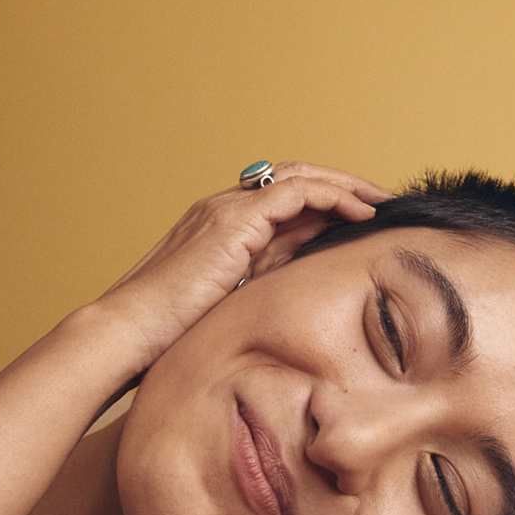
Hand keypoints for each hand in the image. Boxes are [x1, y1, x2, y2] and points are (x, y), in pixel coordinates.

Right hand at [95, 162, 388, 373]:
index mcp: (223, 228)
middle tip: (383, 201)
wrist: (131, 334)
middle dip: (344, 186)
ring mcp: (228, 209)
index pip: (286, 202)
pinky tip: (362, 214)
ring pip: (302, 177)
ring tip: (382, 202)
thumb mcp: (232, 308)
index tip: (363, 221)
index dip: (327, 206)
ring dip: (348, 185)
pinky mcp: (235, 220)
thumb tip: (306, 298)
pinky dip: (335, 197)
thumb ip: (263, 292)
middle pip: (297, 179)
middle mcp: (225, 209)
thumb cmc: (170, 337)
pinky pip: (298, 192)